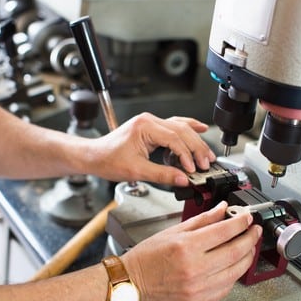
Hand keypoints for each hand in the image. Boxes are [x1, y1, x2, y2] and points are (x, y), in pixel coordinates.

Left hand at [87, 113, 215, 185]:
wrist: (94, 156)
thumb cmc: (108, 160)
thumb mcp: (136, 171)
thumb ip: (162, 175)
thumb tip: (182, 179)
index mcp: (145, 126)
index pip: (174, 139)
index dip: (186, 155)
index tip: (192, 169)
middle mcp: (149, 121)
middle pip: (181, 131)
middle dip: (196, 148)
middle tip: (206, 162)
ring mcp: (150, 122)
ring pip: (180, 127)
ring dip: (195, 140)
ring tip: (206, 154)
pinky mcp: (151, 127)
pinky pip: (174, 125)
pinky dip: (188, 129)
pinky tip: (199, 128)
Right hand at [121, 201, 262, 300]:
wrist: (130, 284)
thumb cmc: (147, 258)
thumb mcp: (173, 232)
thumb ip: (202, 220)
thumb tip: (221, 210)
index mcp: (187, 247)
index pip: (225, 231)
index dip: (241, 222)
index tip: (247, 218)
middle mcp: (194, 268)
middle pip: (236, 251)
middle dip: (250, 238)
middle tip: (254, 231)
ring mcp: (198, 287)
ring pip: (235, 271)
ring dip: (247, 257)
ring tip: (248, 247)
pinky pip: (225, 288)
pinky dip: (233, 275)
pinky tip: (233, 266)